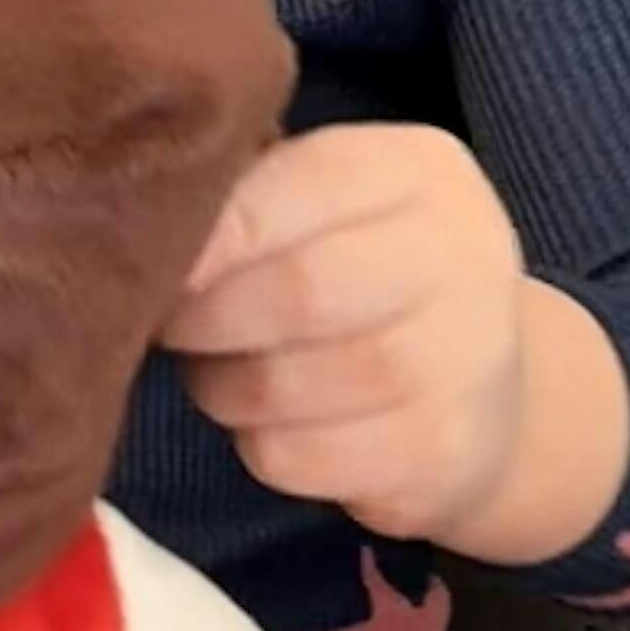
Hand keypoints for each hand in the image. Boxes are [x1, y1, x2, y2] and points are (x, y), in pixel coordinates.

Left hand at [169, 123, 535, 544]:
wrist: (489, 394)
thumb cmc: (372, 278)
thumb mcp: (334, 205)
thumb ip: (255, 197)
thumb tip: (140, 226)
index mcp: (421, 173)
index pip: (305, 185)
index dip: (215, 230)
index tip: (148, 257)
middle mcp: (462, 257)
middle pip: (298, 292)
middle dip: (204, 316)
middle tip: (168, 325)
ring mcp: (464, 362)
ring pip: (285, 386)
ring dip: (221, 387)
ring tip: (220, 372)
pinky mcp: (442, 453)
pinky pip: (296, 457)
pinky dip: (258, 446)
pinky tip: (272, 424)